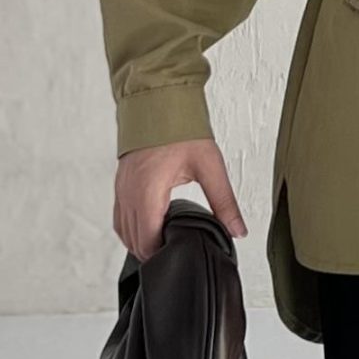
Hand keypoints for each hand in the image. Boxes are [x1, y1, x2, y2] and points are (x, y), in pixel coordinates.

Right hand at [113, 139, 246, 262]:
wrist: (158, 102)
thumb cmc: (180, 130)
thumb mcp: (210, 166)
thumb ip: (224, 202)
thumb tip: (238, 230)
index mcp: (148, 191)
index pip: (148, 240)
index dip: (164, 255)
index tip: (182, 257)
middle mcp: (129, 193)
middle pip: (135, 241)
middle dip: (154, 253)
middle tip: (178, 256)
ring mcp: (121, 189)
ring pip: (124, 232)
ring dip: (141, 243)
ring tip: (166, 247)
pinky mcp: (120, 185)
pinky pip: (119, 218)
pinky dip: (132, 230)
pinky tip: (150, 230)